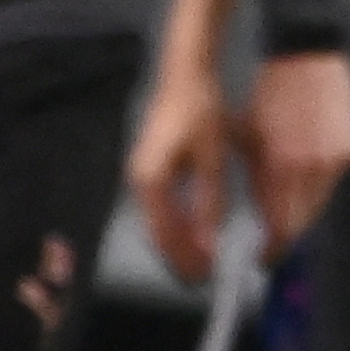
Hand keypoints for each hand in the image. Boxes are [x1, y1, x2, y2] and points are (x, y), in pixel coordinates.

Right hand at [127, 55, 230, 283]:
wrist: (186, 73)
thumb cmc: (198, 109)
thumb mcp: (210, 159)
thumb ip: (208, 202)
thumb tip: (210, 240)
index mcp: (150, 180)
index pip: (165, 233)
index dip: (184, 258)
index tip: (203, 277)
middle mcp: (139, 181)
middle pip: (157, 231)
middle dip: (179, 255)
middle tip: (202, 277)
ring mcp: (142, 174)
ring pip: (158, 221)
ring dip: (178, 241)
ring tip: (200, 260)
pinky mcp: (150, 167)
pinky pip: (160, 206)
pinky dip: (176, 223)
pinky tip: (193, 230)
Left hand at [238, 48, 349, 252]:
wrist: (306, 53)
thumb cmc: (272, 94)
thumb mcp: (253, 136)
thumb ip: (260, 179)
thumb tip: (266, 215)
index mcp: (284, 163)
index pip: (283, 224)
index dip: (273, 246)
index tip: (264, 257)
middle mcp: (316, 165)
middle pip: (304, 218)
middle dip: (287, 229)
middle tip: (274, 238)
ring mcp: (341, 156)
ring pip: (321, 200)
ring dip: (303, 205)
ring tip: (287, 202)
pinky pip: (335, 177)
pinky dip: (321, 181)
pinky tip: (307, 173)